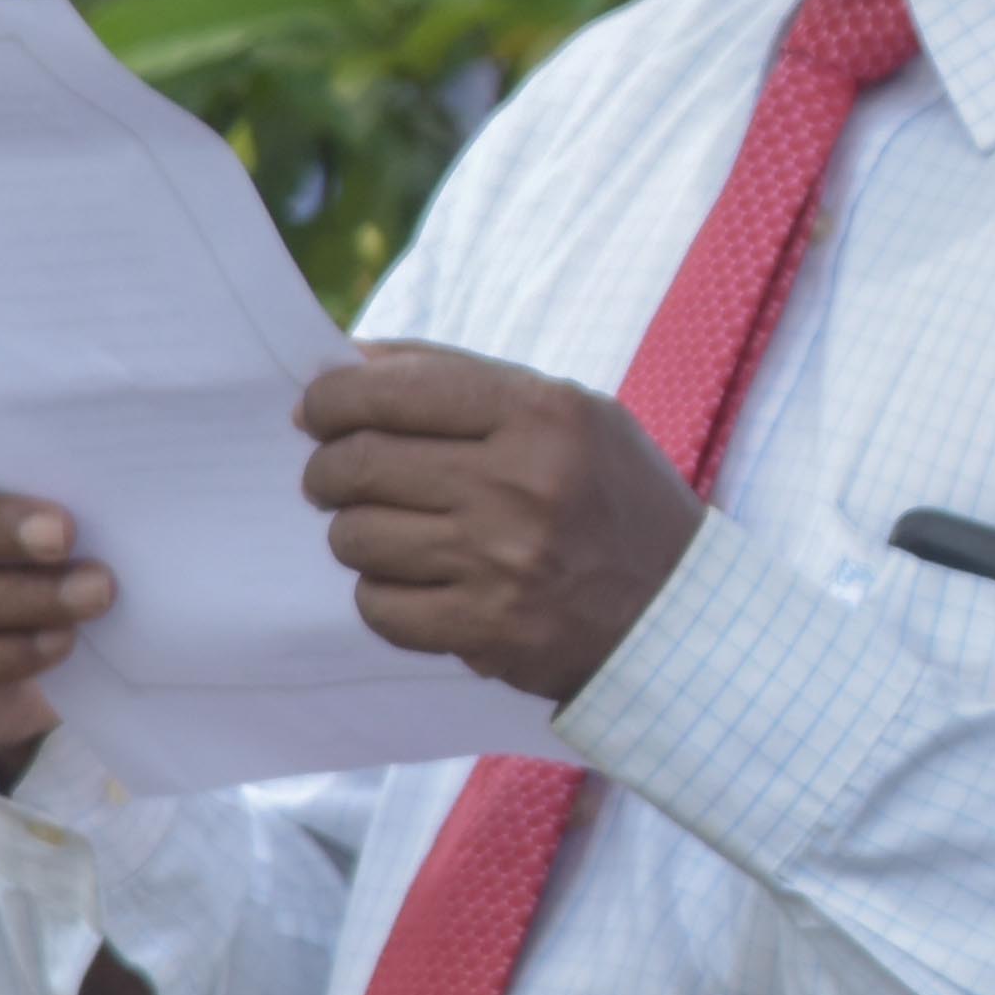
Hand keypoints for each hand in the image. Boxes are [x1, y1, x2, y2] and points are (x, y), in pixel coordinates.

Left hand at [292, 348, 707, 702]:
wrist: (678, 612)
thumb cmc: (611, 499)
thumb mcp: (569, 413)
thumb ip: (461, 379)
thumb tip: (348, 364)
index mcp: (543, 414)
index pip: (390, 390)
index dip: (329, 398)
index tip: (317, 411)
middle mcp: (522, 483)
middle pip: (358, 463)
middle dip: (327, 469)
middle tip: (335, 476)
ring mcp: (503, 561)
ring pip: (356, 536)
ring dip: (358, 534)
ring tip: (391, 532)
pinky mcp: (487, 629)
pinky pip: (378, 606)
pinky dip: (384, 595)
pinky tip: (419, 584)